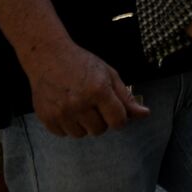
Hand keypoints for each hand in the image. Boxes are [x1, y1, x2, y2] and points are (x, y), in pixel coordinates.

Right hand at [25, 42, 149, 136]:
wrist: (47, 56)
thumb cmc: (81, 63)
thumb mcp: (108, 74)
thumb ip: (126, 97)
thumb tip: (144, 114)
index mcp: (99, 90)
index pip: (118, 121)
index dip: (119, 118)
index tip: (114, 111)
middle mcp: (80, 103)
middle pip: (100, 130)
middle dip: (100, 119)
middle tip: (92, 102)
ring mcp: (62, 112)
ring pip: (81, 134)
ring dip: (83, 123)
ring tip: (78, 104)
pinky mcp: (47, 118)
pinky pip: (64, 134)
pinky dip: (67, 124)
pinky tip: (65, 107)